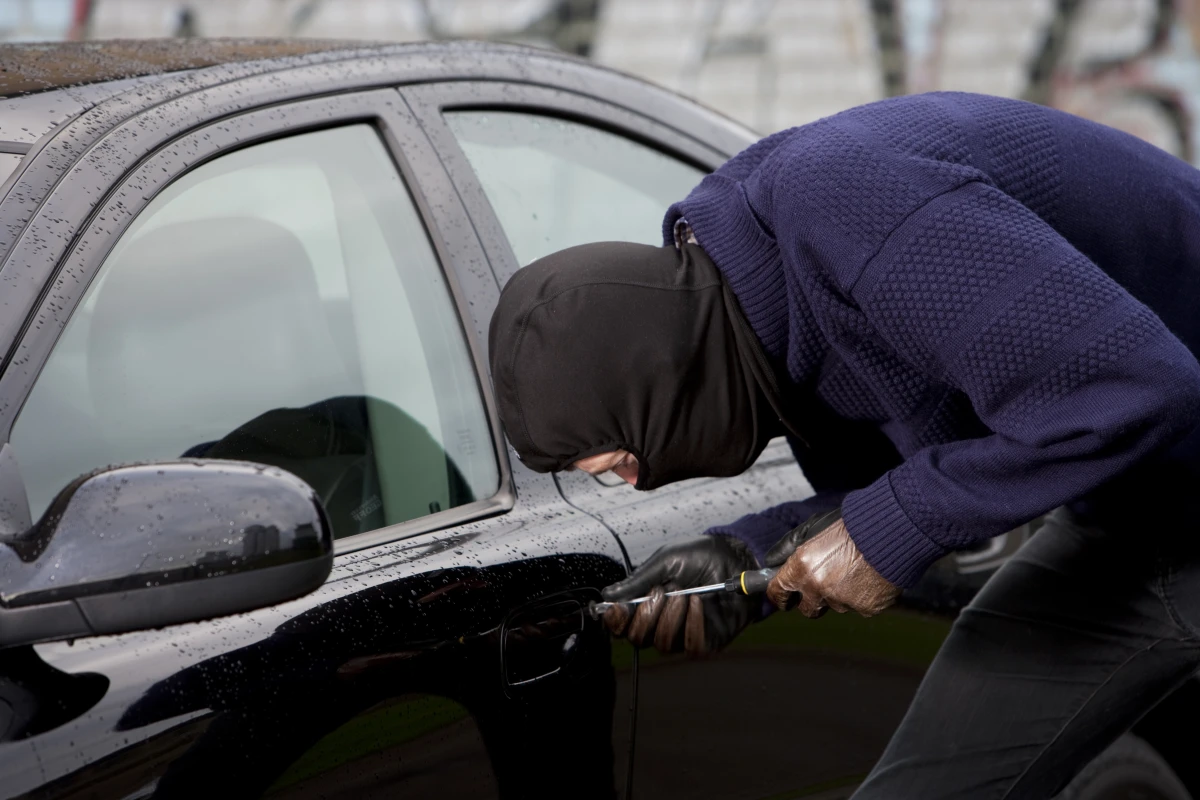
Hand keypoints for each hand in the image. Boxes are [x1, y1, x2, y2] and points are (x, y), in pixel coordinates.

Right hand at [601, 535, 759, 656]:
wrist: (736, 558)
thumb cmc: (701, 557)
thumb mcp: (665, 562)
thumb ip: (637, 581)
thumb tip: (608, 595)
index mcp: (647, 603)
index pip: (622, 625)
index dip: (615, 621)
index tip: (617, 608)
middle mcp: (662, 622)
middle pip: (638, 639)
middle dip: (645, 616)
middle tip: (659, 592)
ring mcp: (684, 633)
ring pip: (663, 644)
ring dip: (670, 617)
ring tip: (683, 594)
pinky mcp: (706, 641)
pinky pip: (691, 644)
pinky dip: (692, 623)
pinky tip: (698, 603)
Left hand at [765, 510, 900, 617]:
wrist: (890, 529)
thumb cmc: (850, 526)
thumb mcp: (811, 528)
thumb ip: (787, 547)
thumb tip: (770, 562)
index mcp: (802, 568)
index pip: (778, 593)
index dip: (780, 596)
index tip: (783, 598)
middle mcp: (819, 588)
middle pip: (808, 610)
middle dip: (811, 601)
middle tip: (822, 585)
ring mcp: (844, 601)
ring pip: (836, 606)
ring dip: (840, 594)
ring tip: (854, 569)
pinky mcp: (866, 608)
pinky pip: (859, 607)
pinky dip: (862, 595)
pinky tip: (869, 576)